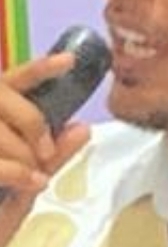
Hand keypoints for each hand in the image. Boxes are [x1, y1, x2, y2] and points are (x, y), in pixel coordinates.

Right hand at [0, 54, 91, 246]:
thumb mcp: (29, 186)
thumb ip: (52, 155)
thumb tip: (81, 126)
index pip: (8, 82)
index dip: (38, 69)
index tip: (69, 61)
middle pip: (4, 97)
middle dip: (33, 121)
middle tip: (44, 151)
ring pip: (1, 131)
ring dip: (23, 154)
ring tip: (31, 178)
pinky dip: (16, 172)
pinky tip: (30, 185)